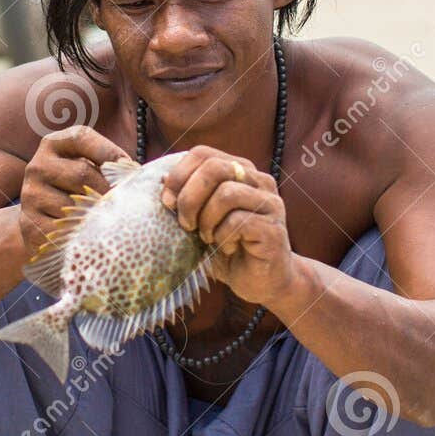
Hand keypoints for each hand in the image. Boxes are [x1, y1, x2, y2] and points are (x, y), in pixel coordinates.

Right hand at [17, 125, 128, 262]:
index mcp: (53, 144)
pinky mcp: (30, 224)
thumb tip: (135, 173)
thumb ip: (108, 164)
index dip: (108, 151)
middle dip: (109, 190)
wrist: (43, 222)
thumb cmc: (77, 190)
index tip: (130, 168)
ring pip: (74, 205)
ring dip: (97, 215)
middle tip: (124, 203)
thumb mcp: (89, 168)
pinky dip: (82, 234)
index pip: (81, 137)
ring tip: (109, 221)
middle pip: (82, 174)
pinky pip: (64, 229)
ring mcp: (30, 196)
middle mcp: (37, 166)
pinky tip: (90, 235)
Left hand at [161, 145, 297, 306]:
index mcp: (239, 171)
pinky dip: (223, 237)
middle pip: (214, 168)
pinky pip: (238, 221)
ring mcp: (270, 203)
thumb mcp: (199, 220)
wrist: (260, 282)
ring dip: (206, 220)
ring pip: (226, 194)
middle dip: (189, 198)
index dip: (179, 175)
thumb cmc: (225, 248)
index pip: (203, 153)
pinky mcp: (273, 228)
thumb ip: (185, 198)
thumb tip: (161, 178)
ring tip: (208, 238)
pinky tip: (227, 248)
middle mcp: (259, 180)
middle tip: (186, 225)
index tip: (167, 203)